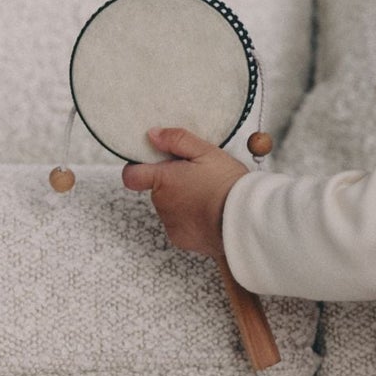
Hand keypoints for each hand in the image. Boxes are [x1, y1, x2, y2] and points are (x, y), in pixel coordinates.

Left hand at [121, 126, 249, 263]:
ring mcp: (170, 224)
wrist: (244, 219)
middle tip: (199, 179)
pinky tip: (210, 214)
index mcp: (163, 180)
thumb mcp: (206, 152)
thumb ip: (176, 140)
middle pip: (157, 191)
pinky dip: (191, 221)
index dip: (140, 169)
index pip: (131, 175)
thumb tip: (152, 135)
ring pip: (170, 209)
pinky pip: (181, 226)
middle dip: (173, 184)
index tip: (157, 165)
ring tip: (209, 197)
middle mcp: (161, 204)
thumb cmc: (227, 183)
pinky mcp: (182, 240)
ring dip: (183, 202)